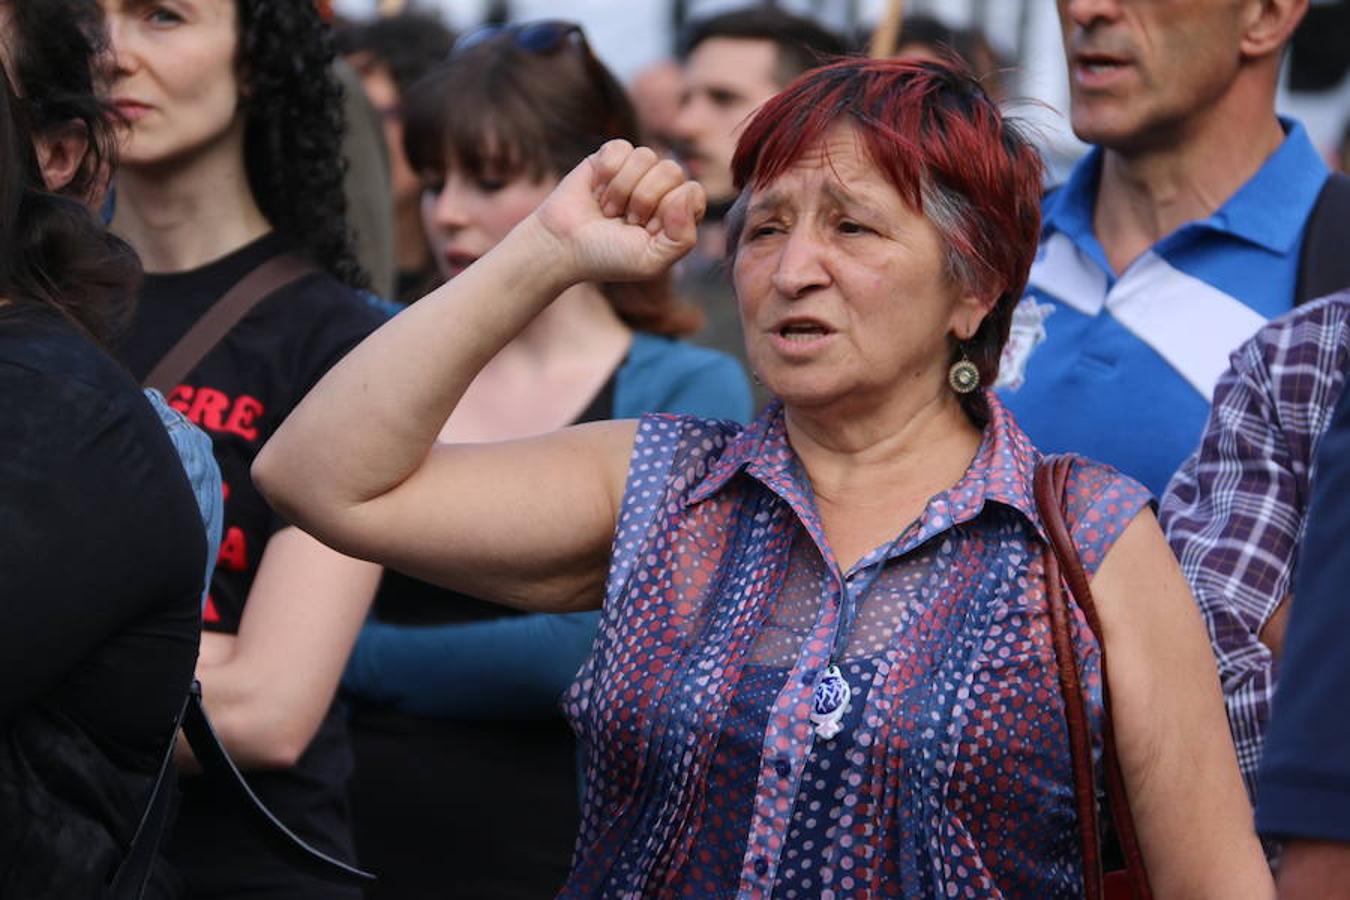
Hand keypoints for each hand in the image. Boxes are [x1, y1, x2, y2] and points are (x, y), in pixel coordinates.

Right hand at [530, 140, 705, 284]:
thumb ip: (682, 238)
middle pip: (672, 170)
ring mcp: (636, 170)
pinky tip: (596, 191)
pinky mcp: (610, 156)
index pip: (692, 193)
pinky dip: (606, 173)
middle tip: (625, 220)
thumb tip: (687, 193)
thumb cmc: (607, 257)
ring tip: (608, 209)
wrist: (562, 245)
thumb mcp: (651, 261)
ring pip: (646, 155)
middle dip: (644, 199)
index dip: (669, 211)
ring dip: (621, 189)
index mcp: (678, 213)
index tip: (647, 231)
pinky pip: (621, 148)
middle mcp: (661, 188)